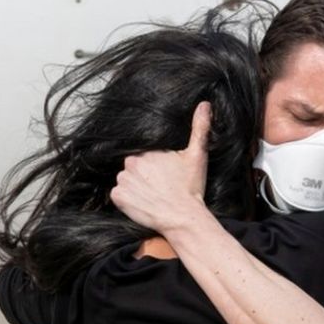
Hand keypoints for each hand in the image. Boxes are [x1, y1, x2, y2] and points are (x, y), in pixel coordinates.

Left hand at [110, 102, 210, 233]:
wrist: (183, 218)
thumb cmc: (191, 188)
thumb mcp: (197, 155)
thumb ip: (199, 128)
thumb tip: (204, 104)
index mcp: (148, 150)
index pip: (145, 155)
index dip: (155, 166)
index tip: (165, 176)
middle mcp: (131, 162)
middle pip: (134, 167)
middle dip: (144, 175)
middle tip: (160, 187)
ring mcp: (123, 180)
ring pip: (125, 180)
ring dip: (135, 186)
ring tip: (152, 196)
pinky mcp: (118, 197)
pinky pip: (118, 195)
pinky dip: (127, 200)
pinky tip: (142, 203)